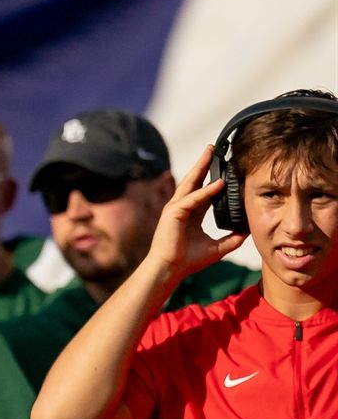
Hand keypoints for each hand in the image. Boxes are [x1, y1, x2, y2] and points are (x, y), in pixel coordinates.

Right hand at [147, 145, 246, 281]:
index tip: (225, 168)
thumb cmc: (187, 261)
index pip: (203, 190)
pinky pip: (193, 198)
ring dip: (201, 167)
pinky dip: (206, 190)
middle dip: (204, 164)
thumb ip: (231, 239)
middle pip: (194, 180)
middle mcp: (182, 207)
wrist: (170, 270)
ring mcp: (175, 208)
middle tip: (213, 149)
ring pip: (191, 183)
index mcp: (191, 214)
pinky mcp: (173, 213)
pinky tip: (219, 183)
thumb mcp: (217, 248)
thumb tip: (248, 233)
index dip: (213, 178)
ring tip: (211, 153)